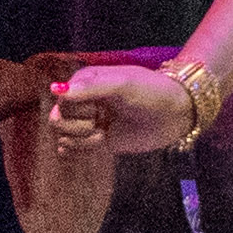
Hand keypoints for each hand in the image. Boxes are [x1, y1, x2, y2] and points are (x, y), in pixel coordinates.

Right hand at [48, 63, 194, 156]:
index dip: (75, 110)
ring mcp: (90, 121)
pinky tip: (96, 143)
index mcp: (84, 83)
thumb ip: (90, 87)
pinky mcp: (98, 139)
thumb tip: (54, 89)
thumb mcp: (123, 84)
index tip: (97, 110)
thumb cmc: (152, 91)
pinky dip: (78, 150)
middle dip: (76, 127)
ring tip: (101, 136)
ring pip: (62, 135)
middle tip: (99, 124)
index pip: (60, 102)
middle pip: (56, 120)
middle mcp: (83, 102)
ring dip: (79, 140)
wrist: (177, 113)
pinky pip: (72, 148)